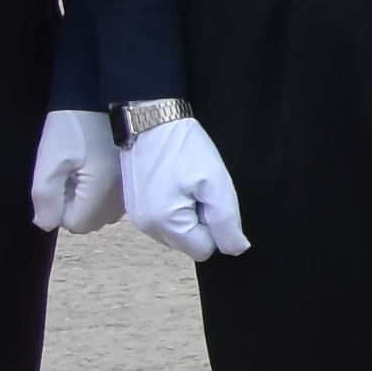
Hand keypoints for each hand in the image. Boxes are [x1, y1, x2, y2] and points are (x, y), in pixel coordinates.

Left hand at [28, 110, 123, 235]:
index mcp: (101, 192)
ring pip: (102, 213)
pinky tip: (95, 168)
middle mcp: (121, 196)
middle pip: (90, 221)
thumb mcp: (50, 160)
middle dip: (74, 205)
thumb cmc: (73, 126)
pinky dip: (100, 192)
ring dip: (86, 200)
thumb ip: (44, 196)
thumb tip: (45, 224)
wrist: (102, 97)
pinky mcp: (132, 179)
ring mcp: (130, 188)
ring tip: (80, 170)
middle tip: (67, 174)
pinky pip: (112, 201)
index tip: (58, 181)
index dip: (59, 208)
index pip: (75, 224)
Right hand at [123, 118, 249, 262]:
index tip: (208, 198)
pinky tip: (174, 183)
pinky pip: (165, 220)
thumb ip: (227, 221)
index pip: (204, 249)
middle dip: (200, 220)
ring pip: (178, 232)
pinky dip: (174, 207)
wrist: (150, 120)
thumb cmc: (185, 148)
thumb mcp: (216, 183)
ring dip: (187, 214)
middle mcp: (146, 227)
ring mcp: (137, 217)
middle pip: (189, 242)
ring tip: (185, 184)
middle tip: (197, 188)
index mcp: (165, 225)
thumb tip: (236, 248)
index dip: (215, 226)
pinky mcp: (135, 206)